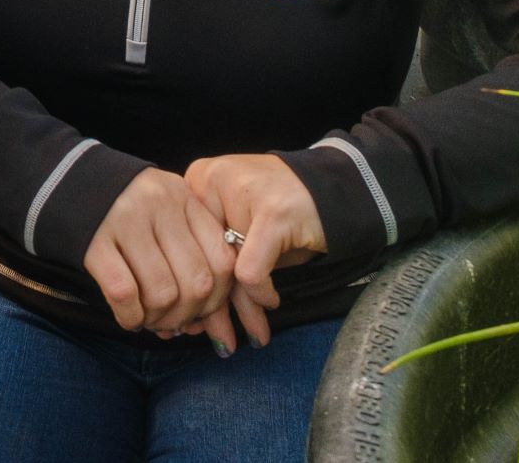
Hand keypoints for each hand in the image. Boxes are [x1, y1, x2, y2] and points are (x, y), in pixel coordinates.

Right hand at [81, 169, 236, 336]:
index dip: (217, 299)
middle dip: (187, 315)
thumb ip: (190, 248)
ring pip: (163, 292)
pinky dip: (130, 317)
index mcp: (183, 197)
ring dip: (157, 319)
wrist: (61, 180)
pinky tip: (128, 318)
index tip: (200, 312)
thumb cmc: (123, 208)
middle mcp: (159, 205)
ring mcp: (125, 220)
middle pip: (196, 282)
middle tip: (172, 323)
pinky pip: (124, 293)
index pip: (223, 261)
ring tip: (148, 319)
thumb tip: (205, 317)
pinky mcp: (93, 241)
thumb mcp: (164, 211)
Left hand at [179, 154, 328, 349]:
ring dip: (240, 310)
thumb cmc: (283, 213)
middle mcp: (212, 180)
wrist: (335, 190)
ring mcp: (241, 194)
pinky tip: (271, 302)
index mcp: (198, 180)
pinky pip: (251, 272)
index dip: (188, 287)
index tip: (194, 322)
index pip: (183, 244)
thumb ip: (216, 260)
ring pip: (225, 268)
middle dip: (211, 309)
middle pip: (202, 257)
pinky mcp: (272, 214)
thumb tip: (192, 315)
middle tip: (220, 339)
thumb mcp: (241, 229)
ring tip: (250, 336)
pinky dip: (261, 293)